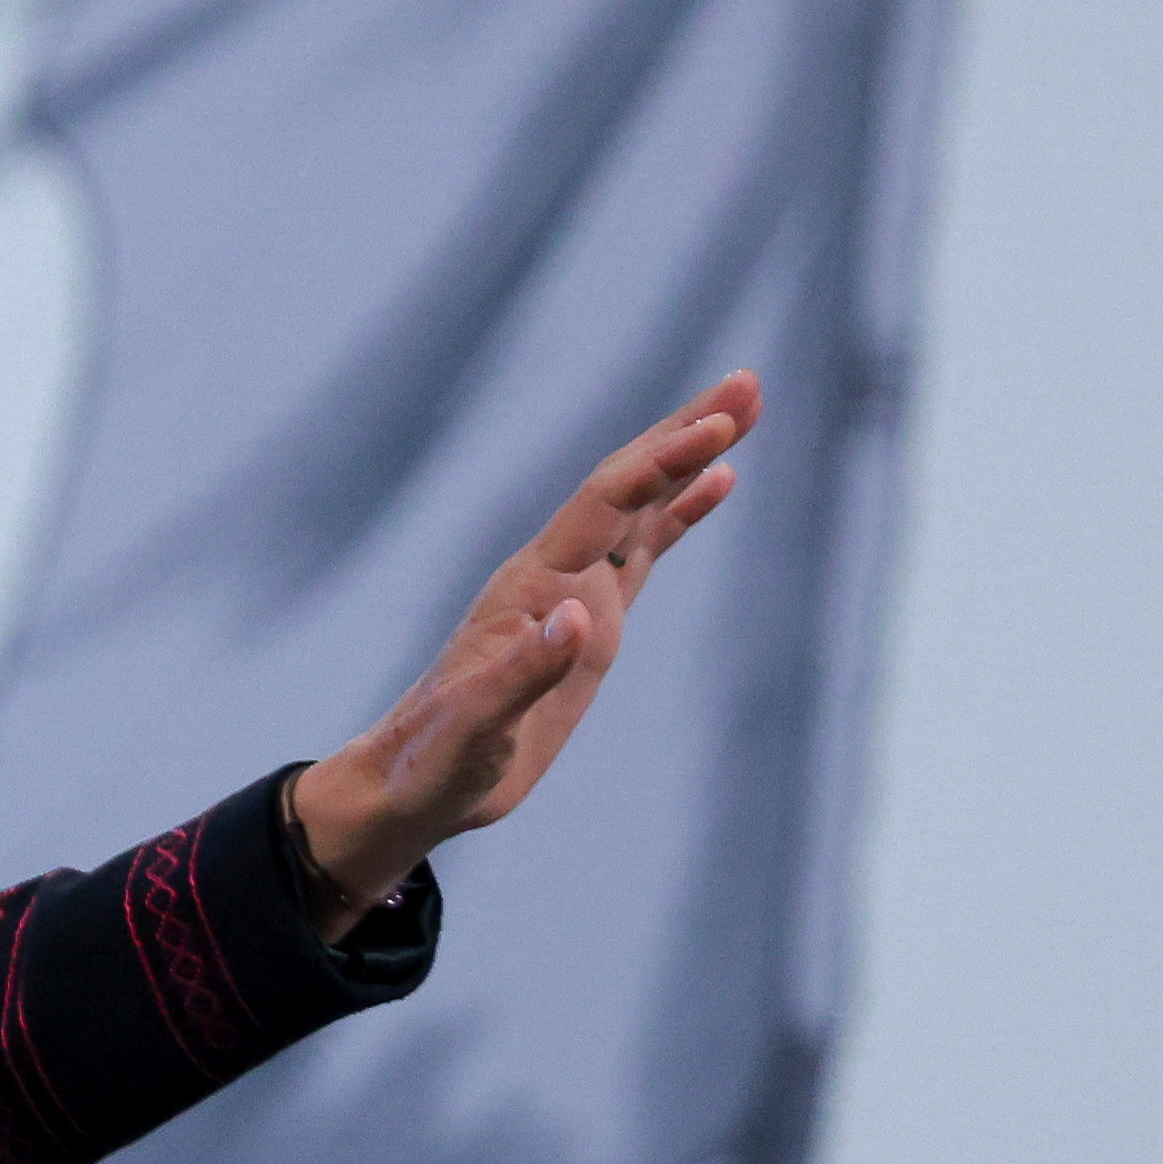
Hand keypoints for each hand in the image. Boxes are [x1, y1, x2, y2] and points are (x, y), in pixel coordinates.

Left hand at [291, 370, 759, 935]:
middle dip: (685, 433)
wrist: (415, 781)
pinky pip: (642, 553)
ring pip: (639, 509)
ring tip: (742, 410)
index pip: (604, 505)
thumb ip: (523, 672)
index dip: (660, 462)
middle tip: (748, 381)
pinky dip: (679, 514)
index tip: (717, 424)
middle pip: (626, 485)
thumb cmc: (437, 758)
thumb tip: (580, 616)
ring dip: (688, 459)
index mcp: (531, 589)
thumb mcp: (476, 727)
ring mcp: (572, 595)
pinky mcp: (588, 625)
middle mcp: (553, 576)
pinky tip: (717, 484)